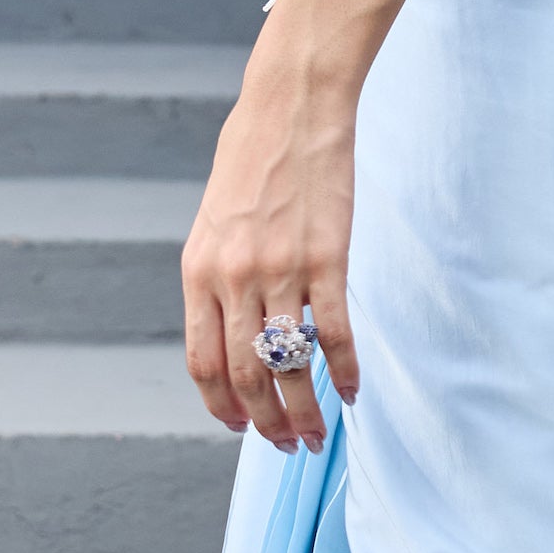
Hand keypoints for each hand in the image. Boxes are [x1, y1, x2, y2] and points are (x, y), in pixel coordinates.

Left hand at [181, 34, 361, 449]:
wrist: (291, 107)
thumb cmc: (252, 161)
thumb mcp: (214, 224)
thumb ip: (218, 280)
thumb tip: (231, 336)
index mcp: (199, 272)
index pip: (203, 363)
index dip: (220, 406)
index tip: (239, 428)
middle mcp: (235, 278)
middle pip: (246, 375)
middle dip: (266, 423)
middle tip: (288, 445)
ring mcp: (282, 270)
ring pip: (289, 365)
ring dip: (304, 411)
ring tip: (318, 435)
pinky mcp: (328, 258)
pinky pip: (336, 332)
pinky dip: (346, 370)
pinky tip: (354, 391)